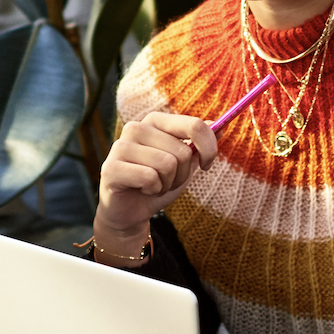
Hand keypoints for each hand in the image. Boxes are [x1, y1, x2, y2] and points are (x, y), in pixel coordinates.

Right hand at [93, 111, 216, 263]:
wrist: (129, 212)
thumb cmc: (158, 184)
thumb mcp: (185, 164)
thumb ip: (200, 144)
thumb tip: (222, 125)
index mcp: (155, 121)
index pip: (194, 125)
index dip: (209, 148)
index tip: (206, 165)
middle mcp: (136, 127)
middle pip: (183, 151)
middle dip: (182, 174)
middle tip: (167, 181)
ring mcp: (120, 146)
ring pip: (167, 164)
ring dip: (167, 183)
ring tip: (154, 186)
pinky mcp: (110, 167)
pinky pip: (150, 177)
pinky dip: (153, 190)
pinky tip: (143, 190)